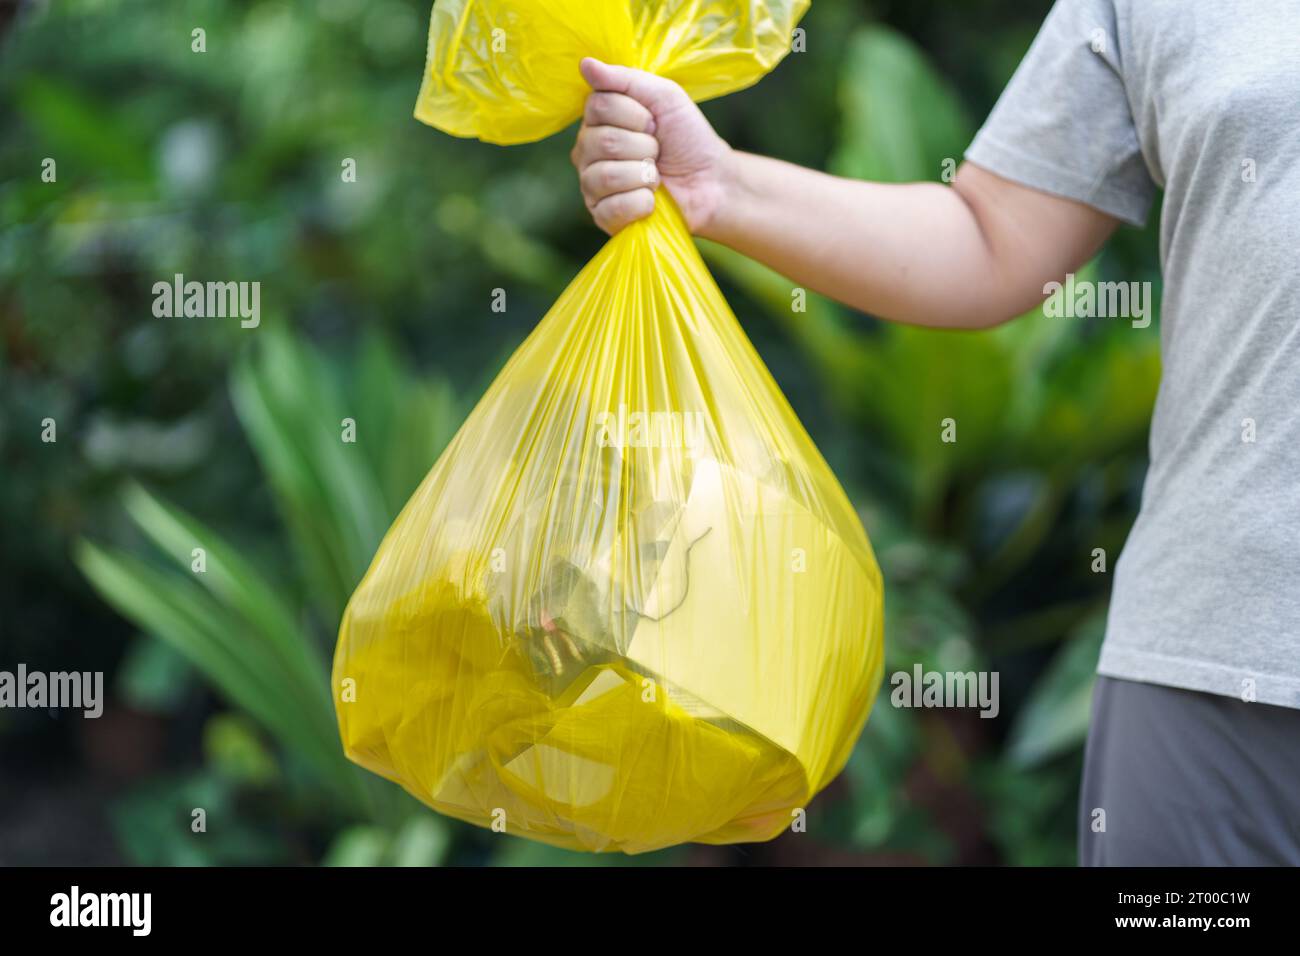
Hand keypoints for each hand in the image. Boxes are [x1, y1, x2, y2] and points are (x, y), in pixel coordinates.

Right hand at [571, 58, 733, 235]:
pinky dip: (642, 203)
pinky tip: (652, 201)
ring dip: (644, 175)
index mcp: (598, 120)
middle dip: (644, 146)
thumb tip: (586, 64)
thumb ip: (625, 80)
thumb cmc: (687, 138)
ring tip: (656, 176)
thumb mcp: (664, 97)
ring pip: (605, 176)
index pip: (599, 106)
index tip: (656, 124)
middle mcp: (587, 151)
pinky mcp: (603, 216)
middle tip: (658, 152)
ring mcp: (592, 185)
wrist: (711, 181)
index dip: (636, 115)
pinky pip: (611, 208)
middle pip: (603, 141)